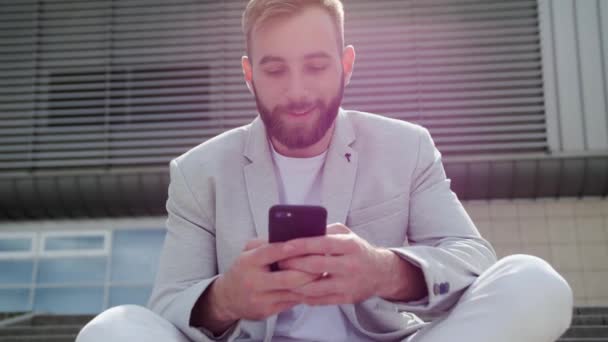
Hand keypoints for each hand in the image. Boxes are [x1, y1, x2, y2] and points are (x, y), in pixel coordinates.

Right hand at [211, 239, 317, 321]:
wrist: (227, 298)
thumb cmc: (243, 270)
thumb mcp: (247, 252)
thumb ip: (266, 244)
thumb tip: (290, 236)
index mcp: (248, 262)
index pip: (271, 253)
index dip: (290, 248)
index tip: (306, 243)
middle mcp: (254, 282)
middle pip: (288, 278)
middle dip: (308, 271)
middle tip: (323, 262)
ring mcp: (261, 299)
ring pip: (293, 292)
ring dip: (310, 284)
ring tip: (323, 274)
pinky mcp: (268, 311)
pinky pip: (291, 302)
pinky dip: (304, 293)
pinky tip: (313, 286)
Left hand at [277, 223, 398, 305]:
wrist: (380, 273)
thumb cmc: (357, 250)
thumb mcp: (347, 234)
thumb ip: (326, 231)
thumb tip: (302, 231)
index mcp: (350, 246)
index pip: (322, 244)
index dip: (301, 245)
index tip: (284, 245)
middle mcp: (350, 265)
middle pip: (315, 266)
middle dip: (293, 264)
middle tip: (279, 262)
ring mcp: (348, 284)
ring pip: (315, 287)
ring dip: (295, 283)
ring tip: (283, 277)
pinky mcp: (346, 299)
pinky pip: (320, 300)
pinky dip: (304, 296)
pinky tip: (295, 290)